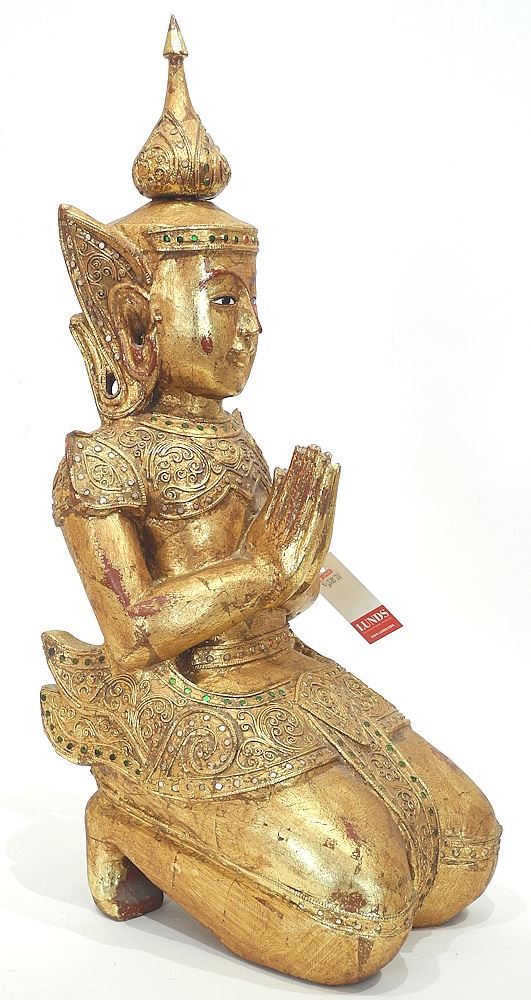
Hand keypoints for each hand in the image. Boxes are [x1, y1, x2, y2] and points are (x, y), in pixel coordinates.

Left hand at [245, 445, 339, 606]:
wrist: (260, 588)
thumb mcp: (307, 562)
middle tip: (321, 450)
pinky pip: (273, 501)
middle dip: (317, 471)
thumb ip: (313, 540)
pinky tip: (281, 470)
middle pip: (311, 496)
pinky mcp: (265, 527)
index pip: (325, 505)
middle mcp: (302, 534)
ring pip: (294, 494)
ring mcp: (284, 529)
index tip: (334, 465)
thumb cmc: (283, 581)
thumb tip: (318, 520)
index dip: (330, 484)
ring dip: (299, 471)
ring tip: (303, 451)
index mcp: (317, 542)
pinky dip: (278, 485)